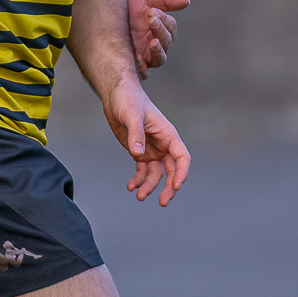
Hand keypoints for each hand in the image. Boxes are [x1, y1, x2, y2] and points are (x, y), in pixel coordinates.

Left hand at [100, 77, 189, 206]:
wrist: (115, 94)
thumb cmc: (128, 100)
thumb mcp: (131, 115)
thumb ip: (136, 134)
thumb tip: (138, 154)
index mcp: (168, 135)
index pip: (181, 158)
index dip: (181, 173)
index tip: (176, 187)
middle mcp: (163, 145)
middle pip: (171, 171)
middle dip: (169, 187)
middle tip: (163, 202)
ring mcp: (152, 150)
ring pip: (156, 174)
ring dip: (150, 186)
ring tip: (139, 196)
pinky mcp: (139, 152)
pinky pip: (142, 171)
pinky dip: (138, 180)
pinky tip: (130, 186)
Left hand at [128, 0, 189, 77]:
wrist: (104, 14)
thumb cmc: (127, 7)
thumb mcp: (145, 0)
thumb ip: (165, 1)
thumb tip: (187, 2)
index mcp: (160, 30)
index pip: (171, 28)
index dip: (164, 20)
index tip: (152, 12)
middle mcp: (155, 44)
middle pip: (167, 43)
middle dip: (160, 30)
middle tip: (151, 19)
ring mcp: (145, 55)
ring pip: (160, 59)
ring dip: (158, 51)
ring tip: (153, 42)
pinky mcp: (133, 64)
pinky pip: (143, 72)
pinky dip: (143, 67)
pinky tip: (138, 58)